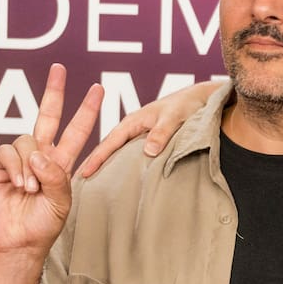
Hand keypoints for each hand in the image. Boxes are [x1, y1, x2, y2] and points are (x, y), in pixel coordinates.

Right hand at [0, 64, 102, 258]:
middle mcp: (41, 155)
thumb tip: (40, 154)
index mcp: (62, 162)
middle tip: (60, 68)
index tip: (97, 89)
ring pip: (27, 140)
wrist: (18, 241)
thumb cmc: (44, 224)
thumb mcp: (62, 203)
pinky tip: (20, 185)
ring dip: (31, 165)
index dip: (87, 110)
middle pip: (48, 116)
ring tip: (32, 188)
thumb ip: (57, 178)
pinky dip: (16, 167)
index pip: (77, 130)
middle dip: (54, 92)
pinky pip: (8, 152)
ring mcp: (19, 159)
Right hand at [78, 80, 219, 176]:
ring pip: (120, 152)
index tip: (84, 174)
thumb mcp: (174, 117)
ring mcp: (141, 134)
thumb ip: (162, 133)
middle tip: (81, 185)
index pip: (110, 142)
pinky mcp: (150, 140)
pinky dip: (125, 164)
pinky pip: (133, 154)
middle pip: (110, 149)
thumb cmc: (187, 104)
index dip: (97, 158)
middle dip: (95, 165)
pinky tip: (123, 178)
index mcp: (133, 121)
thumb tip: (149, 152)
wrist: (201, 97)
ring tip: (97, 185)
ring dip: (109, 166)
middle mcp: (133, 128)